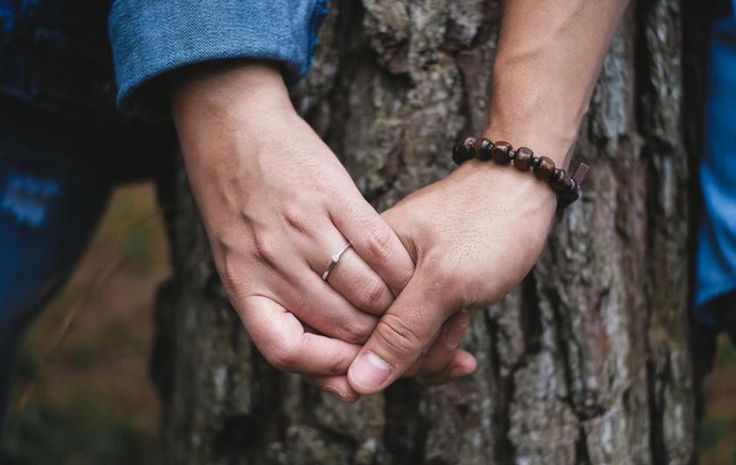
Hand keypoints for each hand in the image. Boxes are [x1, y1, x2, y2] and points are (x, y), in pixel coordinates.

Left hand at [172, 62, 416, 377]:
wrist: (233, 126)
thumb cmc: (237, 202)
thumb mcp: (236, 259)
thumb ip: (273, 306)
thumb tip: (325, 366)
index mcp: (243, 282)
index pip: (284, 348)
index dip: (325, 368)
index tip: (353, 372)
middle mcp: (271, 259)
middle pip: (339, 325)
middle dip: (376, 343)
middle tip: (401, 343)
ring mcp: (303, 227)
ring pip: (367, 292)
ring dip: (397, 310)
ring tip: (410, 311)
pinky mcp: (333, 196)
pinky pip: (380, 248)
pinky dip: (403, 270)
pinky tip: (413, 275)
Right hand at [347, 158, 557, 393]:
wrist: (525, 187)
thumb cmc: (488, 222)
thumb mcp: (446, 280)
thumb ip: (401, 330)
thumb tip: (358, 383)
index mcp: (364, 261)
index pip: (347, 334)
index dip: (383, 359)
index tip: (426, 351)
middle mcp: (373, 275)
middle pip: (371, 345)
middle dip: (416, 356)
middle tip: (454, 328)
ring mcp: (397, 285)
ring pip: (397, 346)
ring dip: (433, 352)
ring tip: (462, 323)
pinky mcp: (421, 292)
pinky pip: (416, 336)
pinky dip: (439, 347)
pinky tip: (462, 351)